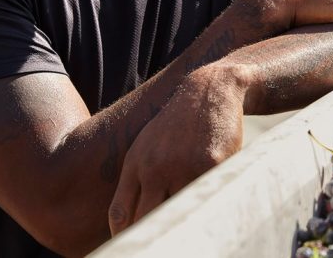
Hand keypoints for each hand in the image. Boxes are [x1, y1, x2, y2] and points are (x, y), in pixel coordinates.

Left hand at [107, 63, 246, 234]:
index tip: (132, 247)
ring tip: (181, 231)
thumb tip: (129, 221)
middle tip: (157, 245)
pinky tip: (207, 210)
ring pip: (176, 212)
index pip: (120, 214)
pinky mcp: (212, 165)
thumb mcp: (147, 146)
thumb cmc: (178, 124)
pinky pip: (206, 197)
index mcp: (136, 164)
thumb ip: (138, 180)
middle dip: (149, 236)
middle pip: (145, 219)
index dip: (122, 238)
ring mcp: (184, 167)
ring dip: (179, 225)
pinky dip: (205, 208)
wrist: (209, 90)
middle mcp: (156, 168)